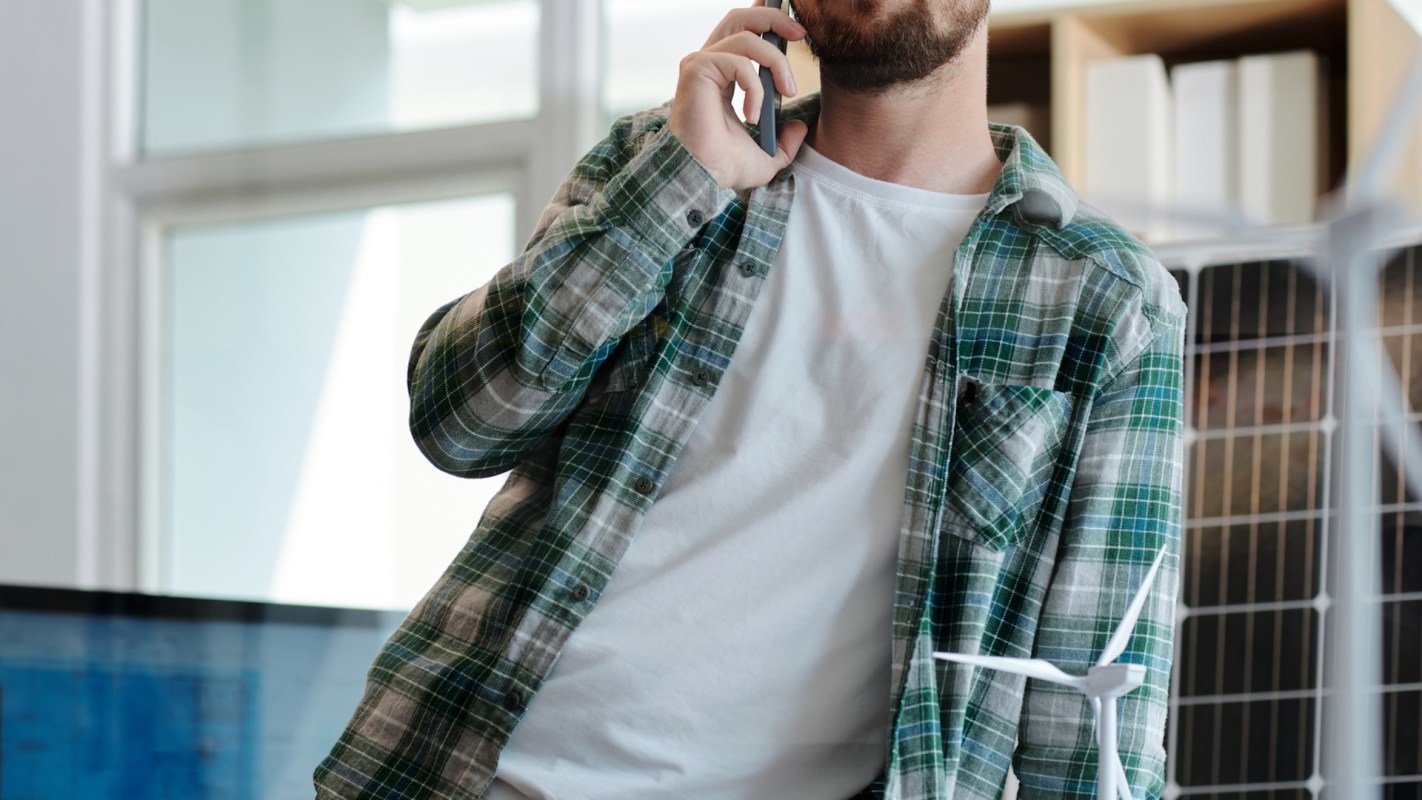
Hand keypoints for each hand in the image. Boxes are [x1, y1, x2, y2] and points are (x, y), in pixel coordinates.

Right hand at [668, 1, 810, 190]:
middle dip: (774, 18)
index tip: (795, 31)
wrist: (703, 177)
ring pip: (746, 37)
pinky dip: (755, 88)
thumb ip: (784, 142)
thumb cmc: (724, 168)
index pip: (742, 33)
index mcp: (721, 76)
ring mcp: (701, 64)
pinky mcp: (697, 70)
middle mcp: (708, 64)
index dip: (766, 20)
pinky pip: (739, 63)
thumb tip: (799, 127)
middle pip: (740, 18)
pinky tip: (753, 115)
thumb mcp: (767, 156)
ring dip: (776, 61)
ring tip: (787, 90)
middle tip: (799, 34)